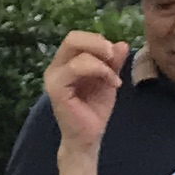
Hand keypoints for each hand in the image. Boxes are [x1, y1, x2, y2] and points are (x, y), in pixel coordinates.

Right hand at [44, 31, 131, 150]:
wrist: (89, 137)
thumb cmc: (95, 110)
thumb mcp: (108, 79)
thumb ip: (112, 62)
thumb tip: (121, 43)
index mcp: (66, 62)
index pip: (77, 38)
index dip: (97, 40)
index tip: (115, 55)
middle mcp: (56, 67)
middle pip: (72, 38)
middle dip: (98, 43)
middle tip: (113, 56)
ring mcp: (53, 77)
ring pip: (77, 53)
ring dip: (103, 63)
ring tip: (115, 78)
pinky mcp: (56, 89)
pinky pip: (76, 68)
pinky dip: (99, 71)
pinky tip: (112, 83)